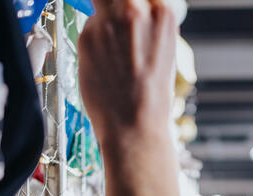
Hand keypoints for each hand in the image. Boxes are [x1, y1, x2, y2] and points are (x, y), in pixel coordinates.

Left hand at [78, 0, 177, 145]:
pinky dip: (94, 42)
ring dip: (105, 22)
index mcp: (162, 13)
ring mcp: (108, 22)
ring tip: (114, 52)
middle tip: (117, 27)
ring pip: (101, 6)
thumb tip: (133, 12)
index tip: (131, 11)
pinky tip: (105, 65)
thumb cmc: (152, 97)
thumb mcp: (165, 52)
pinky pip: (89, 27)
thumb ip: (149, 25)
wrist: (135, 126)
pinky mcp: (86, 36)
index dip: (136, 3)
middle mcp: (135, 10)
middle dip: (116, 7)